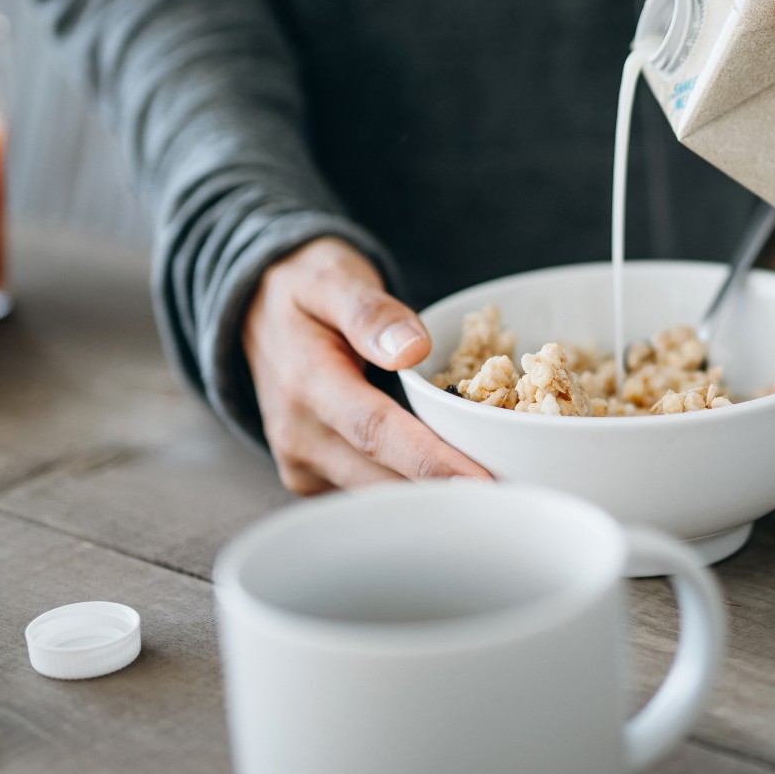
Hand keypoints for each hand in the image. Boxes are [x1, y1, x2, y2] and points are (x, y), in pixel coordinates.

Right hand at [242, 236, 491, 493]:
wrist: (255, 313)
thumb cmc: (303, 291)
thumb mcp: (331, 276)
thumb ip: (369, 311)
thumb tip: (413, 349)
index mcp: (304, 382)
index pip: (374, 431)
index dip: (430, 462)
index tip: (483, 483)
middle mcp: (299, 436)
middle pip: (383, 479)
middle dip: (448, 491)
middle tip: (518, 496)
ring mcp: (303, 463)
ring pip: (379, 496)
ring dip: (435, 497)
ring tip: (501, 493)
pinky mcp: (312, 478)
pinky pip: (370, 492)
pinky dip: (414, 490)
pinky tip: (456, 482)